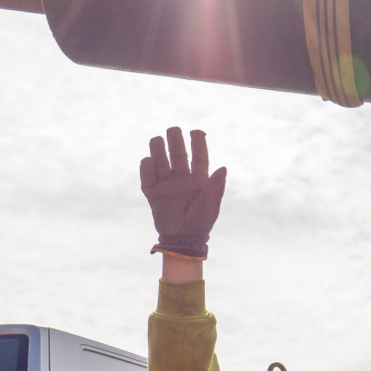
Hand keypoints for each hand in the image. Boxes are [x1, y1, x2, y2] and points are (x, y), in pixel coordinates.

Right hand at [140, 127, 226, 259]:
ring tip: (158, 139)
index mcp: (199, 179)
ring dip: (159, 148)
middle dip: (175, 140)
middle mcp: (182, 178)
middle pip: (178, 154)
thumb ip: (216, 188)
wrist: (183, 240)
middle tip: (173, 130)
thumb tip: (223, 167)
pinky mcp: (152, 191)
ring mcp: (166, 183)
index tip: (197, 131)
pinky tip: (149, 160)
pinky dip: (147, 166)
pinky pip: (147, 175)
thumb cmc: (201, 223)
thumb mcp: (211, 207)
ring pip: (161, 160)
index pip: (199, 157)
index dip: (198, 143)